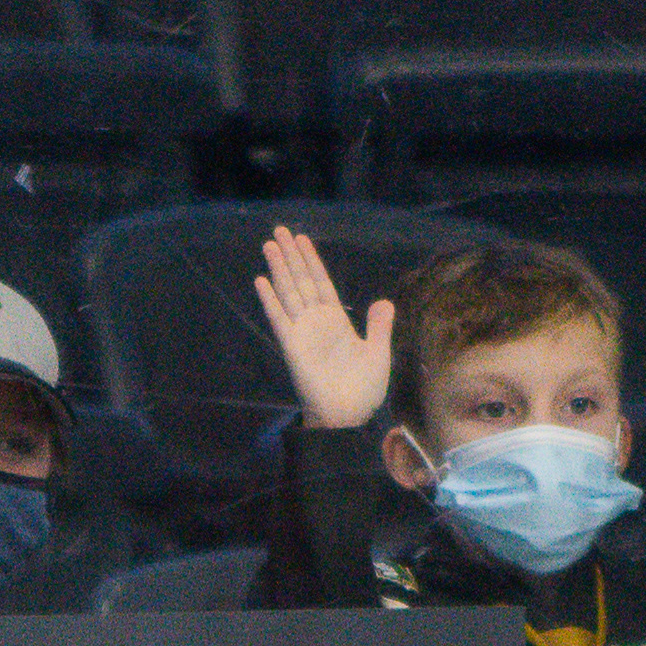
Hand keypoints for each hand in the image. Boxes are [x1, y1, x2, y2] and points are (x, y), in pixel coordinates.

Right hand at [251, 225, 397, 432]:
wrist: (348, 415)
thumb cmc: (363, 389)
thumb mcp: (378, 352)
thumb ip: (379, 326)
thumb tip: (384, 301)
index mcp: (336, 321)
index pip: (321, 282)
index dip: (311, 261)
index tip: (302, 240)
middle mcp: (316, 321)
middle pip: (301, 280)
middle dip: (291, 255)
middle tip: (279, 230)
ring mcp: (302, 331)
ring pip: (288, 292)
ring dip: (279, 268)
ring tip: (269, 245)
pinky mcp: (292, 345)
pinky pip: (279, 318)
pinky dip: (270, 299)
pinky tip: (261, 280)